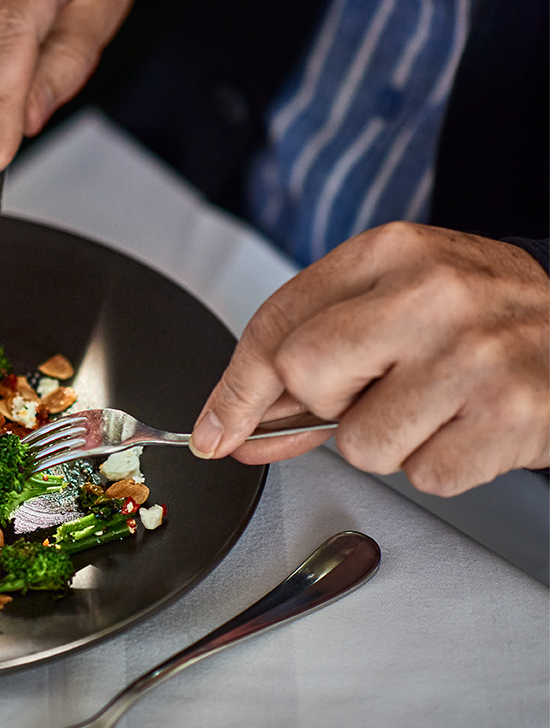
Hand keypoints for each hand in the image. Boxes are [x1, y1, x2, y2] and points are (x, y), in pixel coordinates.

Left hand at [190, 222, 549, 495]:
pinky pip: (424, 475)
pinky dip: (442, 465)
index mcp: (391, 252)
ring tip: (439, 405)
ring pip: (362, 443)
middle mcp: (432, 294)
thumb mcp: (400, 300)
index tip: (216, 431)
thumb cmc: (486, 316)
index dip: (235, 389)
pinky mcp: (510, 415)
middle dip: (329, 404)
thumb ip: (316, 351)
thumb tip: (236, 425)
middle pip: (306, 376)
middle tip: (380, 390)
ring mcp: (473, 355)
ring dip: (391, 442)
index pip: (276, 325)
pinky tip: (472, 426)